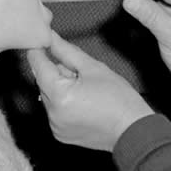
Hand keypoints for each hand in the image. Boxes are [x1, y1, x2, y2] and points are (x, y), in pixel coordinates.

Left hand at [26, 38, 155, 150]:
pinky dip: (63, 103)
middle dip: (55, 71)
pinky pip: (55, 111)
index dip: (38, 50)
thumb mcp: (93, 67)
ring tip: (85, 89)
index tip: (40, 41)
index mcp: (59, 95)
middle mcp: (52, 113)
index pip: (38, 65)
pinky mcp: (60, 134)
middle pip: (43, 82)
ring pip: (48, 96)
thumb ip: (66, 51)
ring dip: (59, 87)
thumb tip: (50, 37)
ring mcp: (55, 126)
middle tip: (78, 70)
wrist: (132, 129)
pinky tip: (83, 103)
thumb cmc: (119, 98)